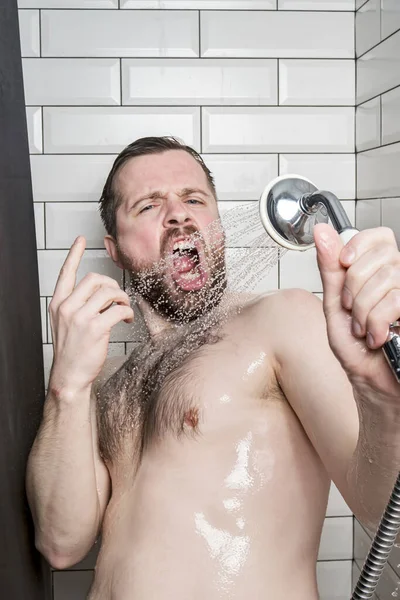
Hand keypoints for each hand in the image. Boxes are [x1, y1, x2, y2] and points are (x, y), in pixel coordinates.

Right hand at [48, 236, 133, 394]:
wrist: (69, 377)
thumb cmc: (72, 351)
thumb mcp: (66, 324)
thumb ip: (78, 306)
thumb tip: (102, 293)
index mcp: (58, 304)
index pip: (65, 273)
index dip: (74, 254)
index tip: (80, 240)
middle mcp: (67, 307)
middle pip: (94, 280)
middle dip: (112, 285)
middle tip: (119, 298)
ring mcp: (80, 317)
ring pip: (108, 293)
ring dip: (122, 299)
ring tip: (124, 309)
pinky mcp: (95, 328)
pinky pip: (118, 310)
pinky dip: (127, 312)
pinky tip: (127, 320)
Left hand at [314, 223, 399, 398]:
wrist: (370, 380)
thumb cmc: (355, 347)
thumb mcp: (334, 304)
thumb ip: (330, 268)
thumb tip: (321, 232)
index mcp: (377, 272)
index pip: (378, 236)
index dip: (359, 245)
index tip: (344, 264)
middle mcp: (398, 279)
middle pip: (379, 258)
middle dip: (355, 289)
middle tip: (352, 311)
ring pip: (386, 280)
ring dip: (364, 312)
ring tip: (364, 329)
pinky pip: (395, 301)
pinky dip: (377, 323)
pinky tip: (377, 336)